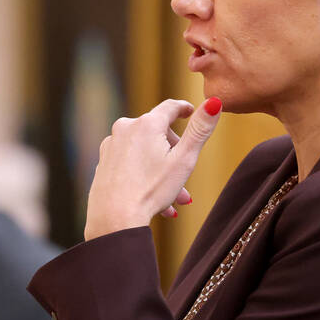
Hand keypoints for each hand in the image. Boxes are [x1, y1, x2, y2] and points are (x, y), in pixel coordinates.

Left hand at [84, 97, 221, 240]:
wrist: (115, 218)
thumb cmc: (151, 190)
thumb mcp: (184, 160)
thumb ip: (200, 129)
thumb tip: (215, 101)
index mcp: (147, 124)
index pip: (170, 107)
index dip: (184, 109)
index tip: (190, 112)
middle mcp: (125, 128)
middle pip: (157, 132)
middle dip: (175, 153)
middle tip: (187, 177)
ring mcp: (111, 145)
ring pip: (145, 152)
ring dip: (162, 170)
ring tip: (176, 198)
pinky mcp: (103, 162)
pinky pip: (130, 164)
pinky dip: (144, 175)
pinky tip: (155, 199)